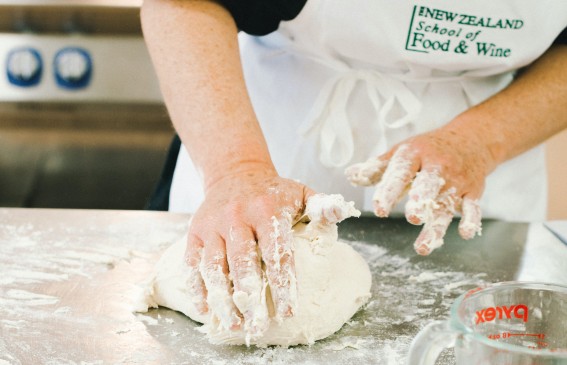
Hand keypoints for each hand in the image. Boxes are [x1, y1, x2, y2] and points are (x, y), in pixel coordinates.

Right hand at [183, 168, 314, 341]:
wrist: (234, 172)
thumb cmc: (273, 191)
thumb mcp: (301, 192)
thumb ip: (322, 205)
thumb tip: (341, 212)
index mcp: (266, 210)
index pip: (276, 252)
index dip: (282, 283)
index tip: (288, 310)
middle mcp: (237, 217)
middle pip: (242, 262)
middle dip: (250, 297)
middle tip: (258, 325)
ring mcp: (212, 225)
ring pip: (214, 266)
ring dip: (223, 298)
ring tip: (235, 324)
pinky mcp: (195, 232)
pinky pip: (193, 263)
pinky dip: (197, 288)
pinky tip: (206, 310)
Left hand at [346, 126, 493, 254]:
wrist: (471, 140)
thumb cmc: (427, 150)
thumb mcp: (402, 153)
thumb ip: (376, 168)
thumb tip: (350, 175)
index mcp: (415, 154)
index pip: (401, 172)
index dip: (390, 190)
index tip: (379, 209)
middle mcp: (437, 166)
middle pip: (428, 184)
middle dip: (421, 201)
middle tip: (412, 218)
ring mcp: (457, 180)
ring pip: (446, 204)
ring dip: (436, 226)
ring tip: (423, 248)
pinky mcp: (473, 191)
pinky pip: (474, 207)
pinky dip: (471, 220)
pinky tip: (465, 234)